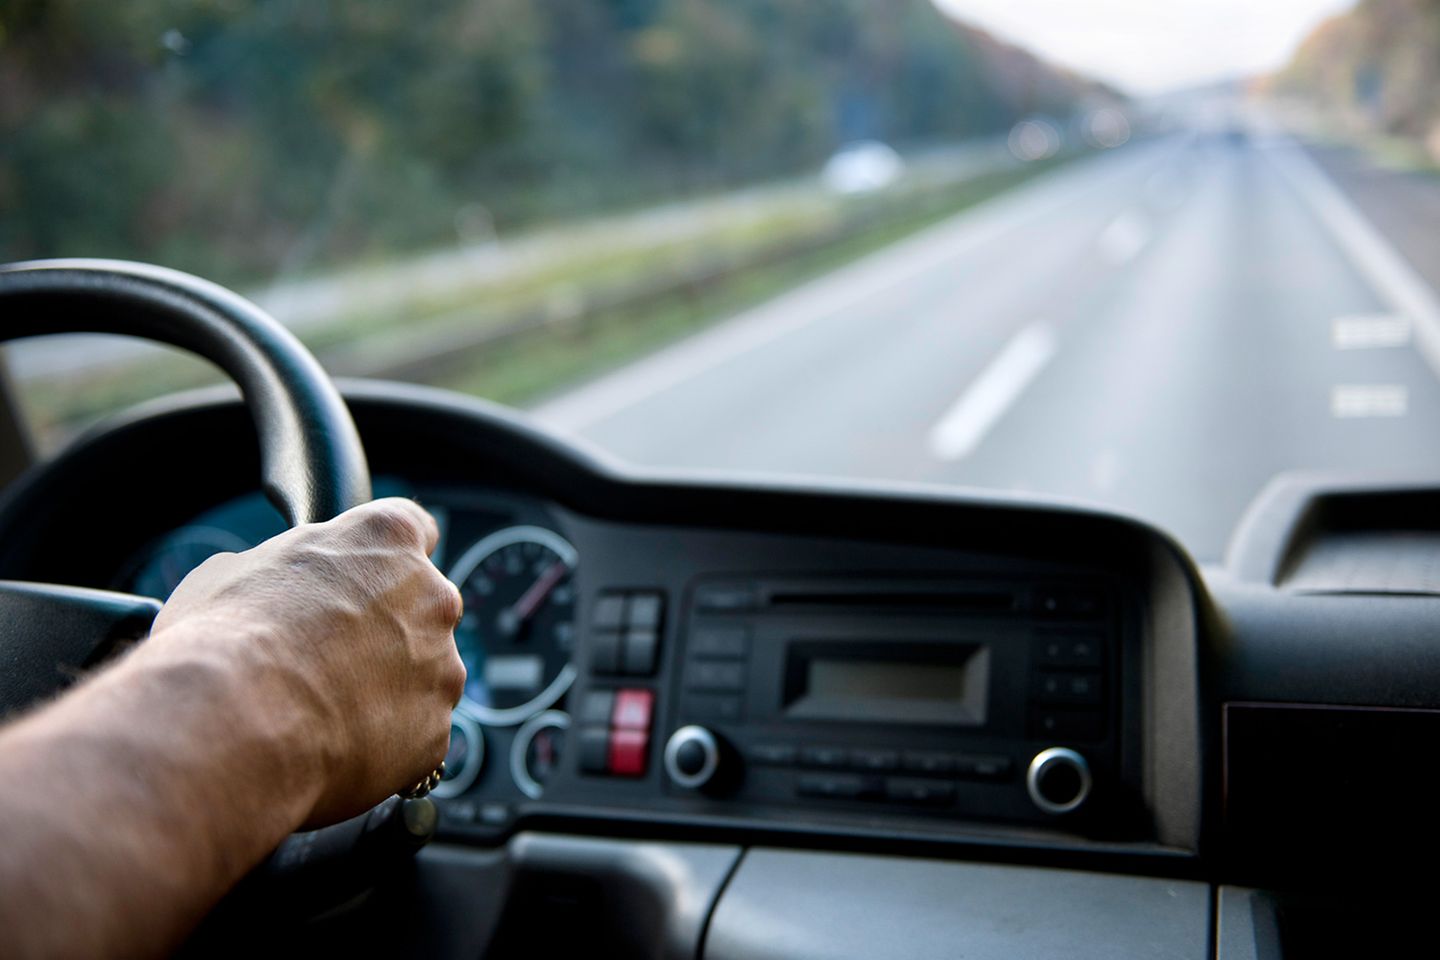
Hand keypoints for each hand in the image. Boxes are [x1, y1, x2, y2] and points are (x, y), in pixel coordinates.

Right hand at [147, 498, 464, 826]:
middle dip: (385, 631)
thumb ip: (282, 569)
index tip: (367, 578)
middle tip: (328, 658)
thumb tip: (271, 586)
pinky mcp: (435, 733)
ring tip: (320, 711)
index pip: (414, 530)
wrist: (234, 725)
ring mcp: (441, 669)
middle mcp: (432, 598)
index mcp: (388, 540)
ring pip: (422, 677)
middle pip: (422, 610)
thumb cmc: (226, 639)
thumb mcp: (232, 571)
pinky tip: (332, 747)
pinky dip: (382, 744)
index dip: (384, 559)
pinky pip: (413, 735)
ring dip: (386, 690)